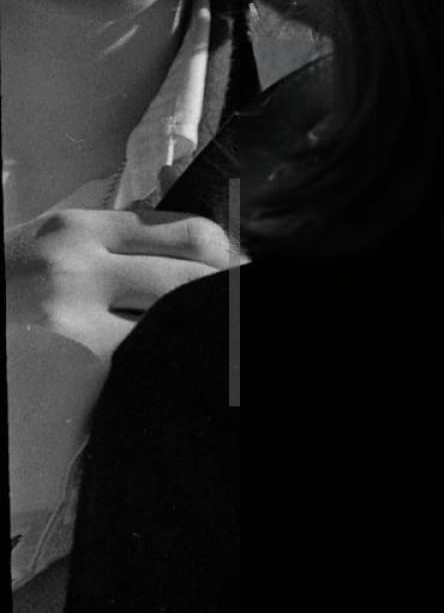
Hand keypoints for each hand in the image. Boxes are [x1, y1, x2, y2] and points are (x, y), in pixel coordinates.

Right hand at [5, 208, 235, 360]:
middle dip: (230, 304)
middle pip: (193, 282)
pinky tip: (172, 383)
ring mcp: (70, 325)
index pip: (190, 233)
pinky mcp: (66, 376)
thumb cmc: (5, 287)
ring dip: (201, 342)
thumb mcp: (51, 244)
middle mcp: (78, 267)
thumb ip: (116, 242)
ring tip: (220, 356)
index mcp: (80, 229)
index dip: (231, 259)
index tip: (248, 280)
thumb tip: (204, 248)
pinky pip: (137, 375)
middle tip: (250, 323)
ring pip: (172, 330)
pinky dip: (159, 377)